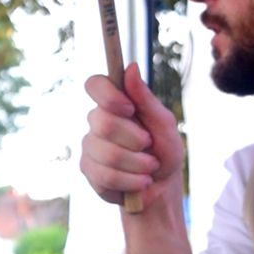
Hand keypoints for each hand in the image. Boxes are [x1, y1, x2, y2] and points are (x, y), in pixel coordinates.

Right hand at [80, 62, 184, 207]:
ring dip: (137, 164)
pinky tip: (140, 181)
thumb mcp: (163, 123)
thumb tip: (131, 67)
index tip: (129, 109)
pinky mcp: (89, 170)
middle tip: (149, 145)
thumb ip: (146, 98)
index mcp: (115, 103)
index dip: (108, 96)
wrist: (162, 187)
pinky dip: (130, 180)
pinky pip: (105, 175)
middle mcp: (98, 121)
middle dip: (134, 139)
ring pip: (106, 153)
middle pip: (103, 122)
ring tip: (150, 168)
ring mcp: (90, 146)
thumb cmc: (164, 150)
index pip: (95, 84)